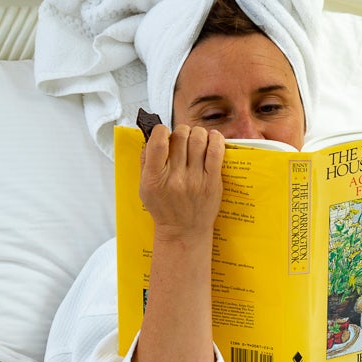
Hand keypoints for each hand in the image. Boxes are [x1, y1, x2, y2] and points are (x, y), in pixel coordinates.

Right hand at [139, 124, 224, 239]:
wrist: (184, 231)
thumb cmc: (164, 209)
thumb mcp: (144, 188)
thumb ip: (145, 161)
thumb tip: (152, 137)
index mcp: (155, 178)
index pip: (158, 141)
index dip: (161, 130)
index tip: (163, 133)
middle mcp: (175, 177)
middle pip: (180, 136)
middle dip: (181, 131)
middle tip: (182, 139)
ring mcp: (195, 179)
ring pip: (198, 138)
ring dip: (197, 133)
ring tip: (196, 139)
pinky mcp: (212, 181)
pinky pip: (216, 151)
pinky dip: (216, 139)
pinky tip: (212, 138)